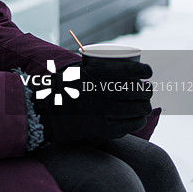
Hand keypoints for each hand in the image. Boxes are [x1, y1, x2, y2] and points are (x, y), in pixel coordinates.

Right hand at [30, 58, 152, 143]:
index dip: (144, 70)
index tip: (148, 72)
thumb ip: (95, 67)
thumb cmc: (61, 87)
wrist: (45, 112)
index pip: (131, 70)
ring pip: (138, 108)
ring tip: (144, 104)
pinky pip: (130, 125)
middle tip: (147, 90)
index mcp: (97, 73)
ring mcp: (104, 112)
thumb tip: (116, 62)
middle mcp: (103, 92)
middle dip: (147, 90)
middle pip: (138, 90)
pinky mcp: (104, 129)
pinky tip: (138, 118)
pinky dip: (138, 120)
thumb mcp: (77, 70)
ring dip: (145, 106)